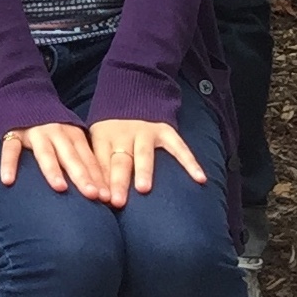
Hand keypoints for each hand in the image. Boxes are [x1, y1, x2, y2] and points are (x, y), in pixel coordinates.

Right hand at [0, 120, 105, 200]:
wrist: (24, 97)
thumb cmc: (52, 129)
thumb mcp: (70, 138)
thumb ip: (80, 158)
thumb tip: (100, 189)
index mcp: (73, 136)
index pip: (88, 160)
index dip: (98, 178)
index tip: (107, 198)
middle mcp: (57, 134)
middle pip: (71, 157)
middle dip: (82, 176)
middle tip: (93, 195)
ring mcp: (35, 133)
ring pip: (45, 153)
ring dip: (53, 170)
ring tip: (60, 188)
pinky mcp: (13, 133)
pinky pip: (10, 150)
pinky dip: (8, 164)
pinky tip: (7, 181)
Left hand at [85, 117, 208, 206]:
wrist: (132, 95)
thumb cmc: (113, 130)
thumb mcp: (98, 139)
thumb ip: (98, 163)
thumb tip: (97, 195)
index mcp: (103, 137)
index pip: (100, 163)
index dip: (100, 181)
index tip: (100, 200)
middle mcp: (123, 134)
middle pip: (120, 160)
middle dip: (118, 181)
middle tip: (117, 201)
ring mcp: (145, 131)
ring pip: (143, 153)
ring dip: (143, 171)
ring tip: (144, 189)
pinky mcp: (165, 130)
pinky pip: (179, 147)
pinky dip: (189, 162)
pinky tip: (199, 179)